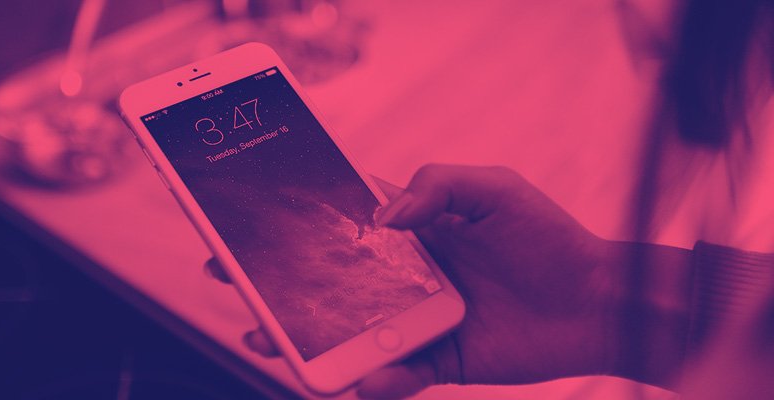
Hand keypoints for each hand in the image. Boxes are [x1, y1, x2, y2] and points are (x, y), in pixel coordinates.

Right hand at [206, 164, 621, 397]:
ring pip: (351, 331)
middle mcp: (407, 276)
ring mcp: (418, 319)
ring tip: (269, 339)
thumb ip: (436, 186)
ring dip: (307, 338)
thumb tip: (381, 218)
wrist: (597, 301)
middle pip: (330, 281)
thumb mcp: (493, 188)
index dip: (296, 226)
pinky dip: (377, 379)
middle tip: (232, 282)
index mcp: (413, 231)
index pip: (342, 225)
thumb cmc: (547, 237)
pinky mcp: (440, 359)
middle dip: (279, 283)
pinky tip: (362, 380)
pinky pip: (398, 373)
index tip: (250, 224)